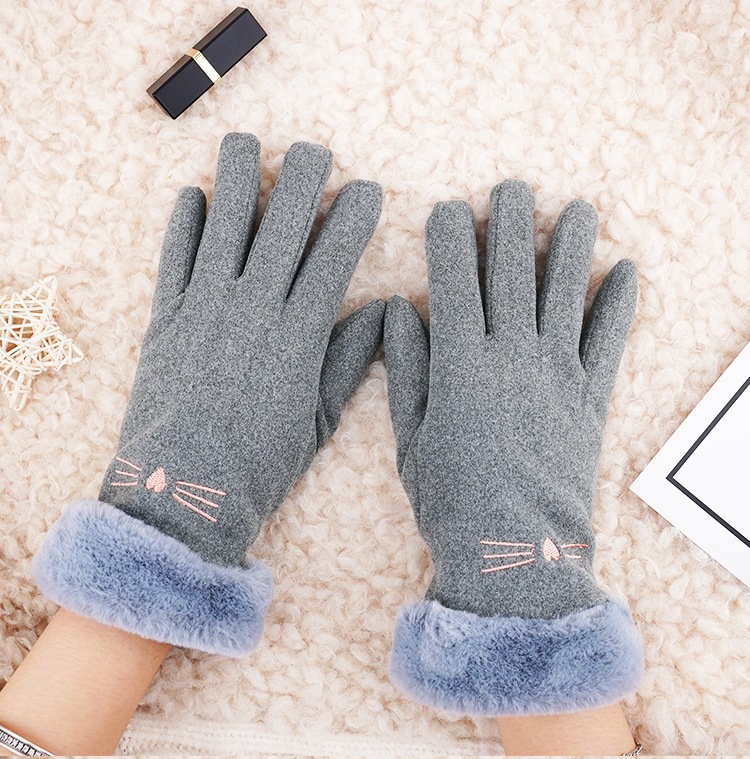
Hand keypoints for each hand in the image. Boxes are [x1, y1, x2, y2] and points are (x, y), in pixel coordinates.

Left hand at [34, 133, 384, 656]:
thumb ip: (350, 359)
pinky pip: (173, 258)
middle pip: (281, 229)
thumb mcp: (319, 417)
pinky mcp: (165, 319)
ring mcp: (204, 309)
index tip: (369, 190)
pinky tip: (192, 195)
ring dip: (236, 180)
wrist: (184, 494)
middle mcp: (252, 309)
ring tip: (245, 143)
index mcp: (297, 336)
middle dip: (302, 181)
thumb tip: (381, 312)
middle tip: (316, 150)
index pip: (333, 259)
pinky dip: (181, 223)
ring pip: (224, 228)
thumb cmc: (260, 464)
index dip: (353, 219)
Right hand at [384, 179, 642, 715]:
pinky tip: (626, 271)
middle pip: (512, 274)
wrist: (514, 552)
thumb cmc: (450, 500)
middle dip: (510, 223)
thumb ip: (407, 367)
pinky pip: (608, 341)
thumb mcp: (411, 436)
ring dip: (571, 247)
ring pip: (566, 294)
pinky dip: (619, 305)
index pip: (453, 281)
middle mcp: (512, 357)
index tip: (447, 210)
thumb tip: (398, 310)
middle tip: (512, 188)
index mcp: (461, 364)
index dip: (449, 239)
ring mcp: (557, 375)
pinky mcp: (589, 399)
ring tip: (578, 208)